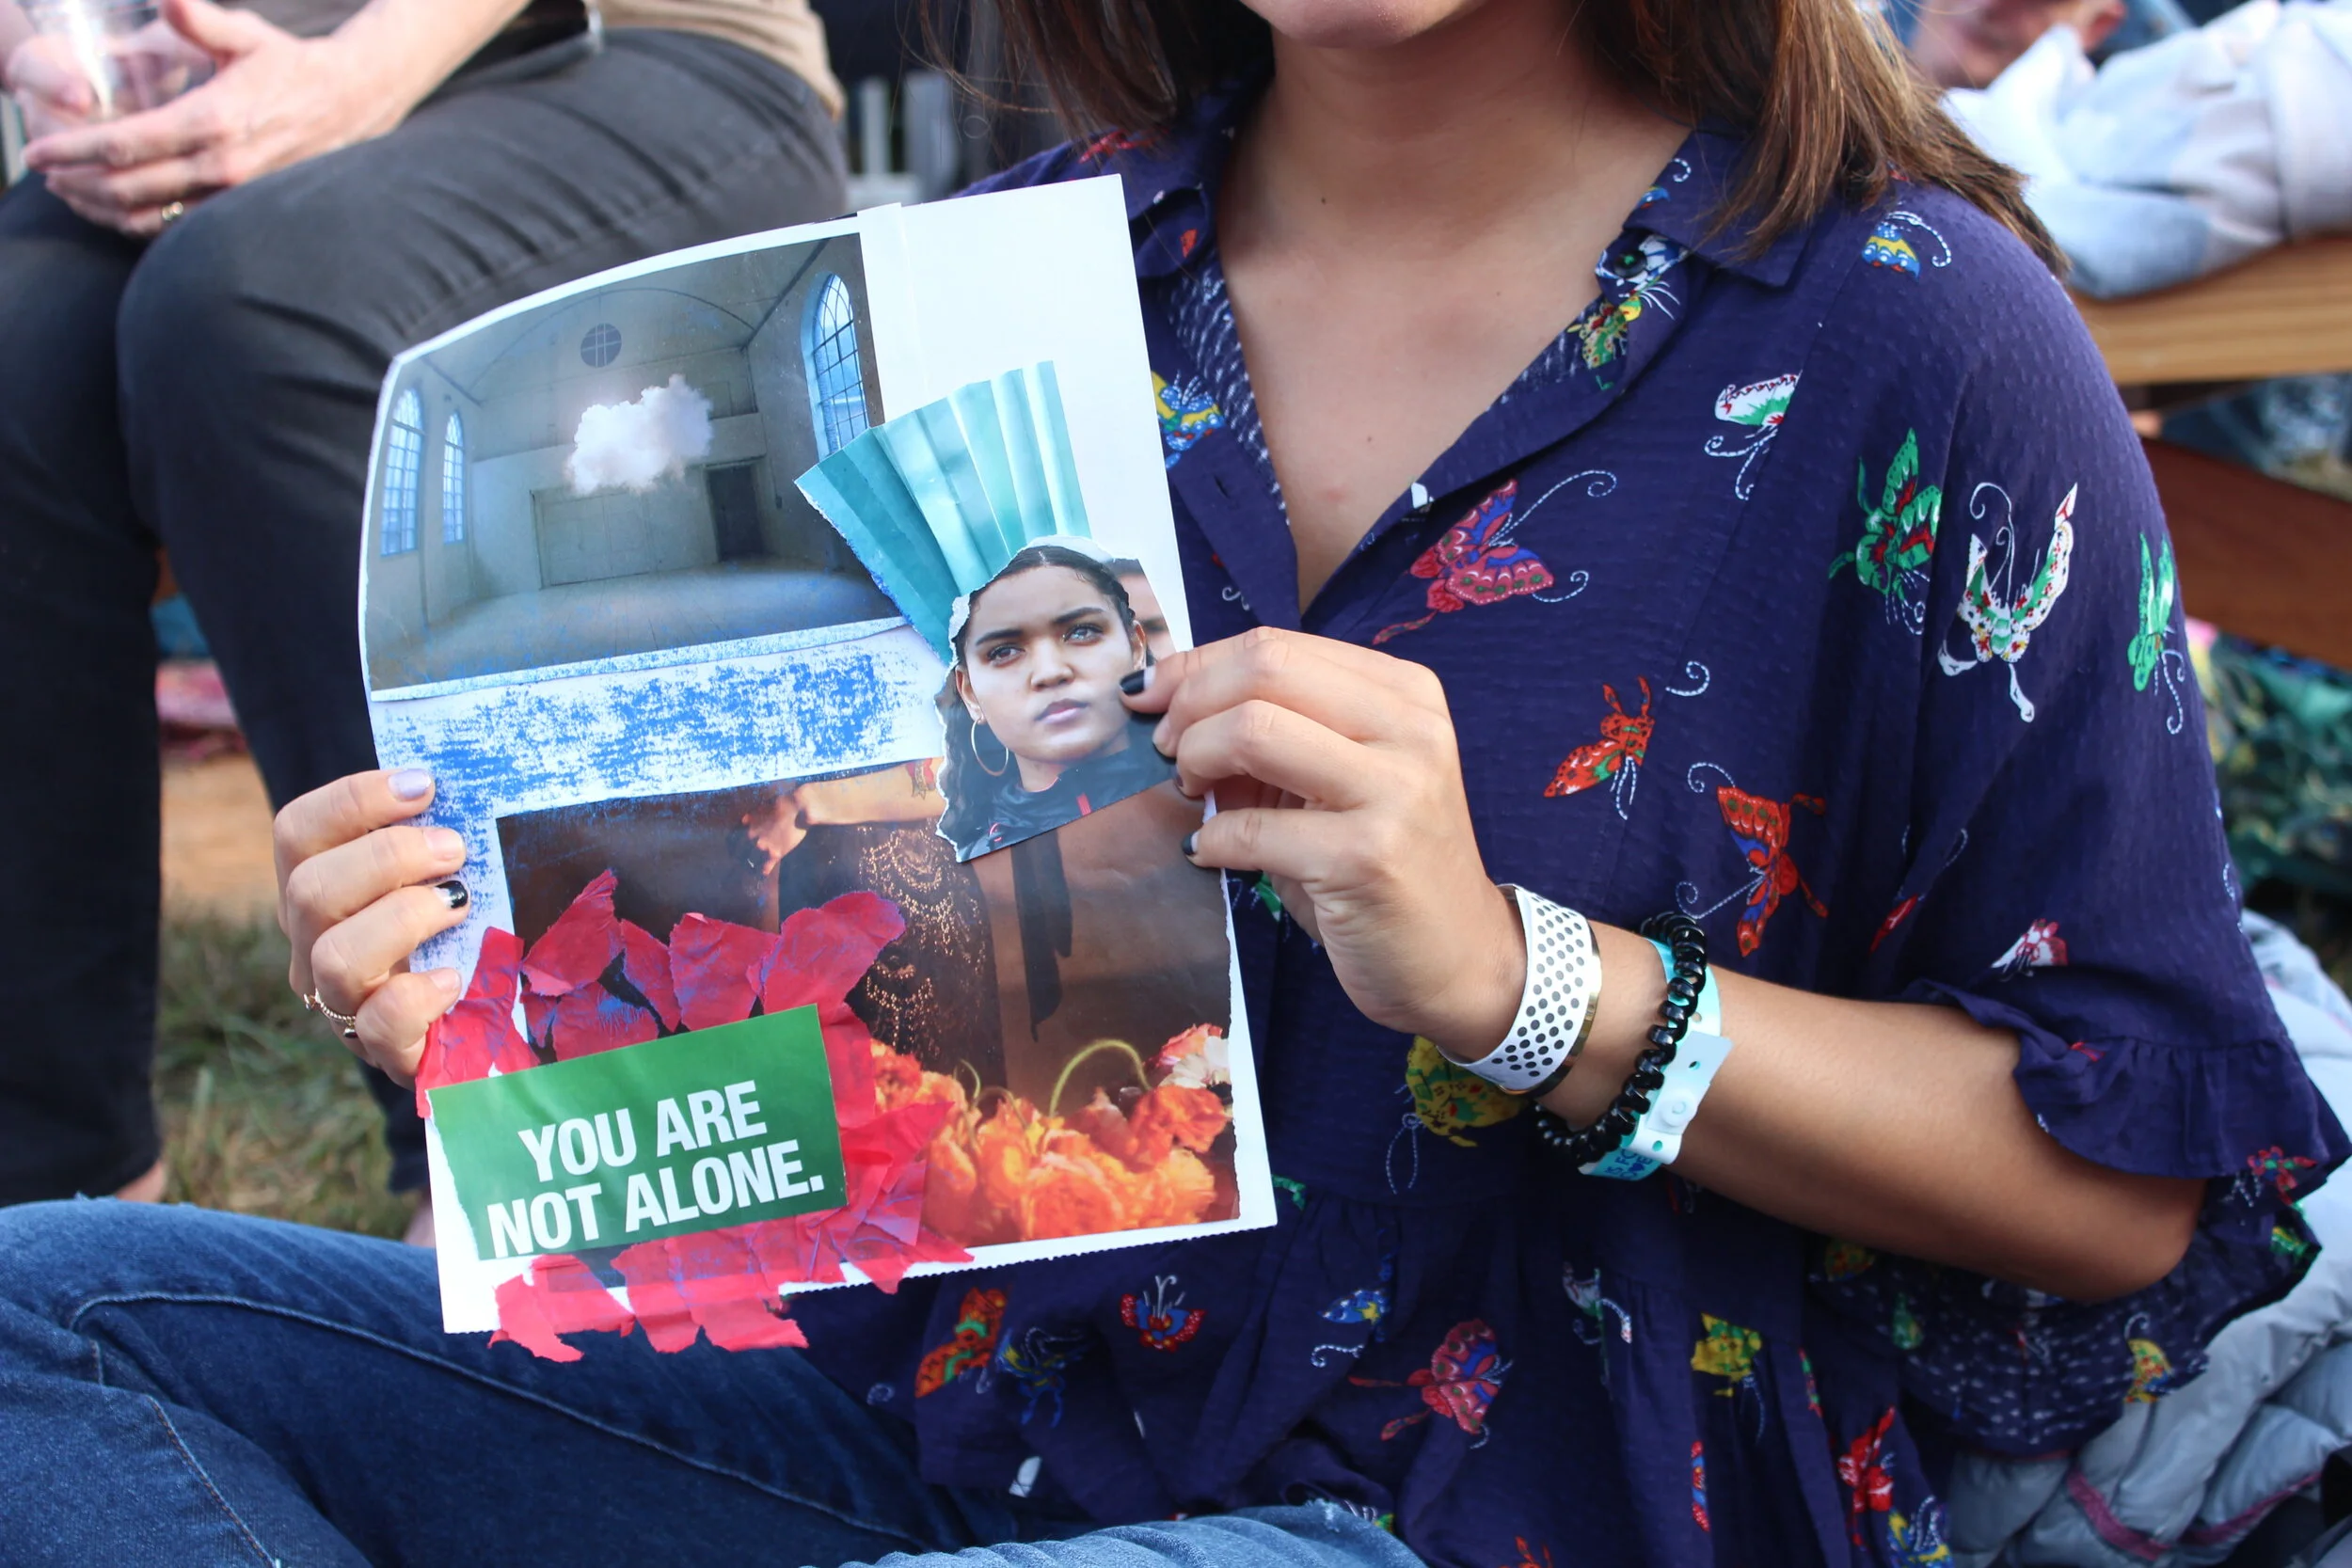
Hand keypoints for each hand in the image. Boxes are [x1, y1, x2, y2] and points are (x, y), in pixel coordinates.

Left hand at [22, 0, 407, 236]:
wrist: (350, 105)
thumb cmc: (290, 66)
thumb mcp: (243, 34)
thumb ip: (195, 18)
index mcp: (213, 119)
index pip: (126, 144)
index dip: (73, 149)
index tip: (37, 149)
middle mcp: (222, 165)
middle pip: (128, 188)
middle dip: (75, 181)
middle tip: (42, 170)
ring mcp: (233, 193)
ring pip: (150, 215)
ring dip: (100, 207)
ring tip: (68, 191)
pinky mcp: (240, 207)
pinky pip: (178, 226)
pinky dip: (136, 222)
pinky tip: (113, 207)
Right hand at [275, 769, 472, 1083]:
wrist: (497, 1025)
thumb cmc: (473, 928)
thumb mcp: (451, 872)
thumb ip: (446, 830)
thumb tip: (480, 774)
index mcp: (322, 889)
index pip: (297, 832)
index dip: (352, 799)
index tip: (424, 786)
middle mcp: (315, 944)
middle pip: (308, 889)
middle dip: (386, 857)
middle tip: (454, 849)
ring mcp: (343, 1003)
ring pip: (333, 956)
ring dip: (402, 917)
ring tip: (459, 904)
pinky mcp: (385, 1051)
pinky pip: (378, 1024)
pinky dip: (418, 996)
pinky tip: (454, 979)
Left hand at [1125, 628, 1524, 1054]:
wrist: (1460, 957)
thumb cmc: (1387, 863)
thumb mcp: (1341, 781)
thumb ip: (1278, 736)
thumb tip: (1173, 708)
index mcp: (1404, 693)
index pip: (1278, 645)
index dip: (1196, 665)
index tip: (1152, 696)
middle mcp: (1409, 728)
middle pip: (1265, 670)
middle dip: (1189, 703)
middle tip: (1167, 748)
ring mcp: (1394, 790)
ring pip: (1254, 731)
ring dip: (1196, 759)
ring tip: (1190, 792)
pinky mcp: (1367, 857)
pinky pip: (1252, 828)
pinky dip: (1210, 839)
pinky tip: (1207, 853)